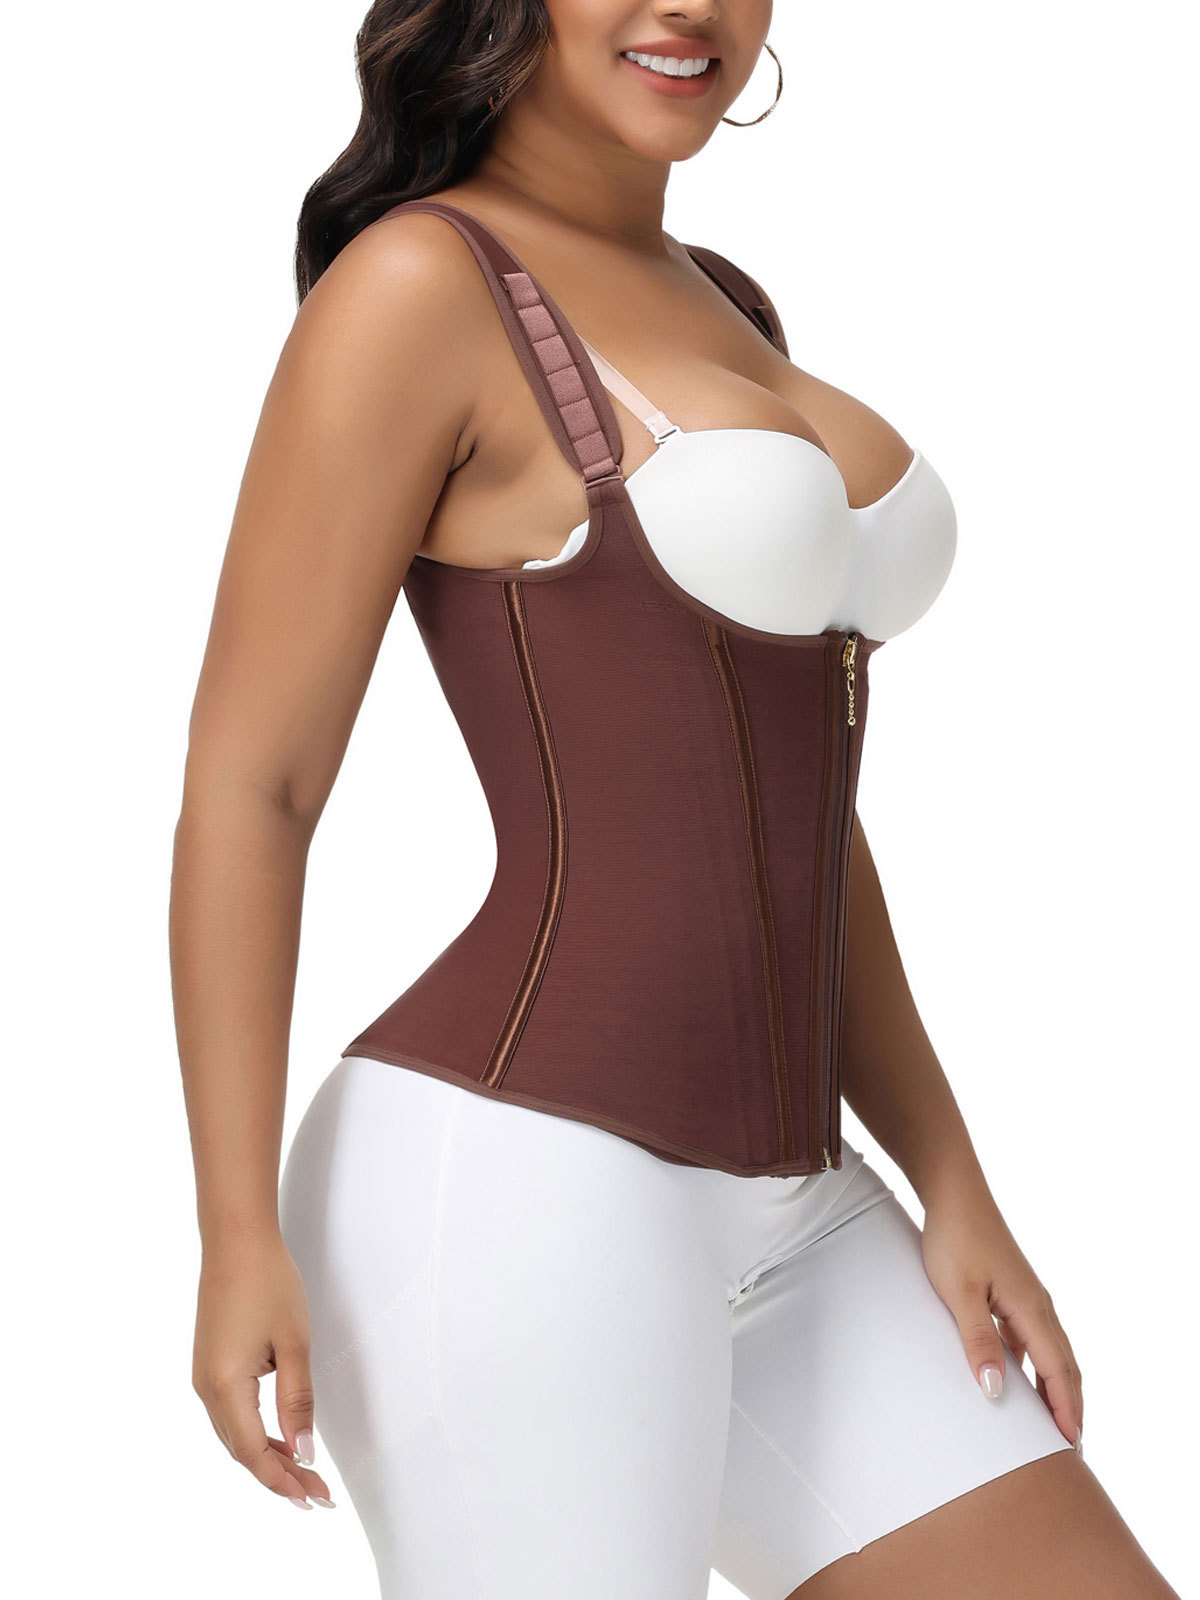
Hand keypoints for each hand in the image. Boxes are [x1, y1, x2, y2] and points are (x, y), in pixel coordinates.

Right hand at [192, 1232, 335, 1508]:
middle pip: (241, 1450)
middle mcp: (206, 1388)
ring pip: (235, 1434)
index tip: (313, 1499)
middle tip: (317, 1494)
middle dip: (278, 1476)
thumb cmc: (267, 1282)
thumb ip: (298, 1400)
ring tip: (303, 1473)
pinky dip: (255, 1432)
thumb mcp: (294, 1343)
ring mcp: (204, 1376)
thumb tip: (303, 1451)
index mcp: (225, 1386)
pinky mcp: (209, 1364)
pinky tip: (279, 1437)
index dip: (283, 1481)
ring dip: (267, 1456)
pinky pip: (231, 1413)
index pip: (253, 1453)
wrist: (236, 1240)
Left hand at [920, 1180, 1082, 1454]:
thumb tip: (995, 1392)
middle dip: (1069, 1404)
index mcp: (1031, 1308)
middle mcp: (1038, 1304)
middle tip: (1071, 1445)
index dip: (1064, 1408)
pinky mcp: (1013, 1290)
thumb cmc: (955, 1239)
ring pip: (1051, 1350)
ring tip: (1051, 1419)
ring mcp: (1027, 1296)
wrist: (954, 1193)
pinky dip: (1035, 1363)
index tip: (1070, 1444)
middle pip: (1064, 1364)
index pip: (1056, 1370)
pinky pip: (1033, 1337)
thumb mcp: (960, 1293)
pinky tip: (1018, 1377)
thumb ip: (978, 1340)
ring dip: (1055, 1385)